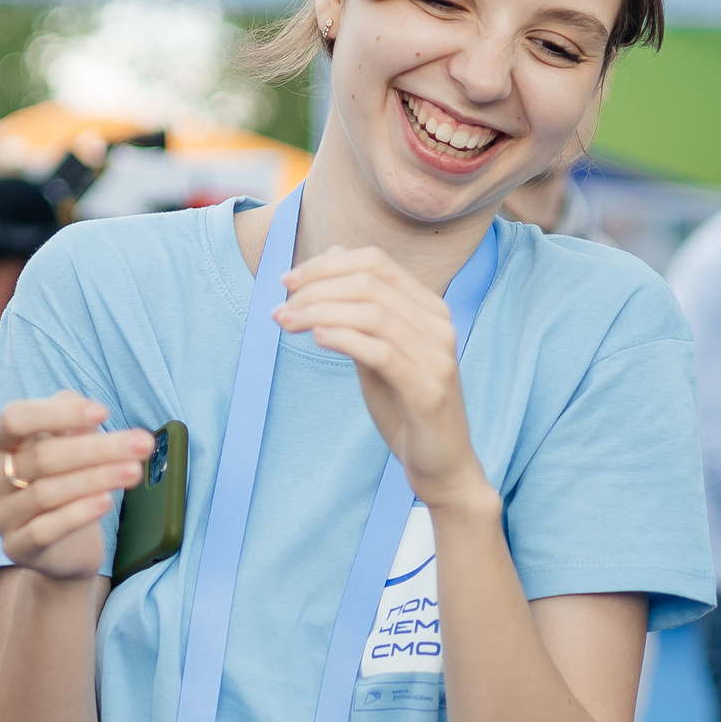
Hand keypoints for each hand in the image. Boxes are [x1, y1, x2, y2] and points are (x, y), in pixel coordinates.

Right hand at [0, 392, 154, 580]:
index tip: (103, 412)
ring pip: (47, 492)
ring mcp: (2, 515)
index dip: (57, 413)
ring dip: (96, 478)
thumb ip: (74, 421)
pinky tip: (106, 502)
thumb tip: (89, 410)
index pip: (15, 418)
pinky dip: (79, 513)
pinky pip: (45, 529)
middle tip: (142, 444)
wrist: (65, 544)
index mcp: (1, 443)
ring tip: (134, 471)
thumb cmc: (68, 481)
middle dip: (97, 448)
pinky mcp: (17, 547)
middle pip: (42, 456)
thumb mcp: (71, 443)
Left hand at [274, 247, 485, 507]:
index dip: (326, 265)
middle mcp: (438, 325)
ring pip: (372, 314)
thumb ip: (357, 311)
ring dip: (319, 313)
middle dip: (316, 289)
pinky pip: (381, 352)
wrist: (440, 464)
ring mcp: (437, 356)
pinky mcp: (428, 389)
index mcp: (429, 309)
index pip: (375, 262)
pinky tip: (317, 339)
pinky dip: (344, 339)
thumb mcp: (377, 351)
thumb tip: (330, 257)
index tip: (288, 281)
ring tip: (287, 323)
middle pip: (369, 283)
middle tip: (280, 308)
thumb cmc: (405, 406)